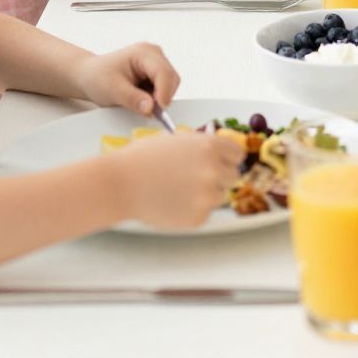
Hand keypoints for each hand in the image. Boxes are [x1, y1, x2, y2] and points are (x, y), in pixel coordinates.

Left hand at [74, 42, 181, 114]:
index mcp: (143, 52)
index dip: (164, 92)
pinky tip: (142, 98)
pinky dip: (157, 97)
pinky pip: (165, 86)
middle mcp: (154, 54)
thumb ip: (133, 99)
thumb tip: (151, 109)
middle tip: (148, 111)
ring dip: (160, 97)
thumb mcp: (112, 90)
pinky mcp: (156, 71)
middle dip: (163, 96)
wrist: (89, 75)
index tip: (160, 110)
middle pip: (171, 78)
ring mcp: (157, 61)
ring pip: (170, 83)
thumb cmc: (97, 78)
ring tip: (140, 102)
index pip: (163, 73)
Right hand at [108, 133, 245, 228]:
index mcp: (211, 146)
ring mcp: (207, 194)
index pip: (237, 155)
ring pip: (219, 196)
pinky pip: (205, 213)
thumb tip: (220, 154)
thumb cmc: (142, 159)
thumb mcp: (177, 141)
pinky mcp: (199, 216)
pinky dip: (192, 211)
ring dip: (204, 195)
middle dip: (217, 178)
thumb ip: (202, 147)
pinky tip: (172, 204)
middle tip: (193, 180)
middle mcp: (214, 169)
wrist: (120, 184)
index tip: (218, 164)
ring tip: (177, 191)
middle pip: (233, 176)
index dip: (226, 159)